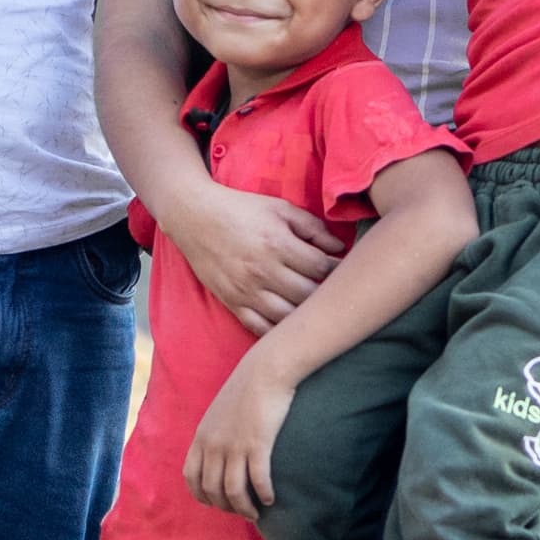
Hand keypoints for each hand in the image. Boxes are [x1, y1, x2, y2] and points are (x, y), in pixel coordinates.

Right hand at [161, 181, 343, 335]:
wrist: (194, 217)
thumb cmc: (241, 209)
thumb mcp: (280, 208)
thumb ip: (312, 227)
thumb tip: (338, 248)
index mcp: (278, 244)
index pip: (321, 267)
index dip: (339, 269)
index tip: (345, 270)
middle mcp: (263, 271)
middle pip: (308, 295)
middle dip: (326, 294)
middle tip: (335, 292)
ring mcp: (246, 290)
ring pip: (287, 317)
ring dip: (305, 316)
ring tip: (315, 308)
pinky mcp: (232, 303)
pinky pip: (260, 328)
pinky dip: (278, 331)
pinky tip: (290, 324)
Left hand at [187, 362, 297, 518]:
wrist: (266, 370)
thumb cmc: (246, 390)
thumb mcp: (218, 413)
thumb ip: (214, 434)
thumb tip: (219, 455)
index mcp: (202, 437)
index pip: (191, 477)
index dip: (201, 496)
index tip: (215, 504)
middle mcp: (214, 444)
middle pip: (212, 489)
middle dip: (226, 507)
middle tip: (241, 512)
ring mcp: (234, 445)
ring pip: (233, 491)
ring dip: (244, 508)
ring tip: (255, 513)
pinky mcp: (258, 444)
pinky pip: (257, 480)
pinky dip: (263, 495)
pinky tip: (270, 499)